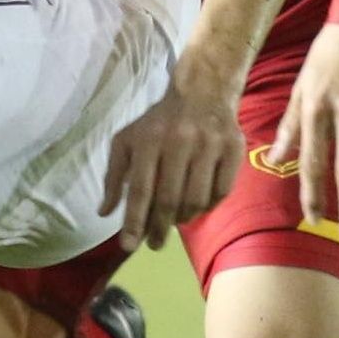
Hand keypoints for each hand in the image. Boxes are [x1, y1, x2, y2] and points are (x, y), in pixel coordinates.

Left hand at [99, 71, 243, 250]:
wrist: (203, 91)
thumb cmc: (158, 122)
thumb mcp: (127, 140)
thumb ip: (115, 176)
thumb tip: (105, 213)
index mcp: (149, 139)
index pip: (140, 189)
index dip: (134, 221)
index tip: (128, 246)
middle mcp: (179, 141)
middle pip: (169, 199)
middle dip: (159, 229)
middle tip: (154, 245)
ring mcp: (209, 144)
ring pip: (197, 200)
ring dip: (184, 217)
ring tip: (175, 219)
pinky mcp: (234, 148)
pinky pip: (221, 192)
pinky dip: (209, 206)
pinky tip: (198, 204)